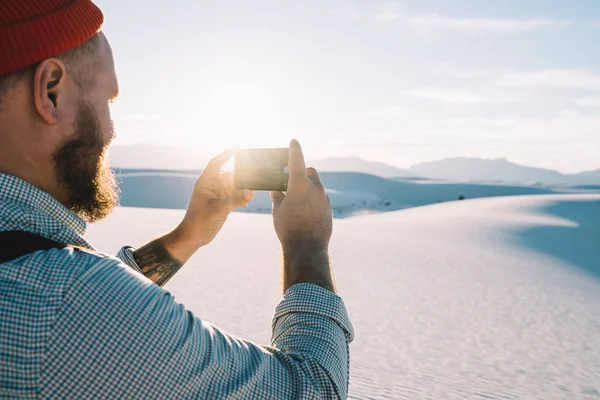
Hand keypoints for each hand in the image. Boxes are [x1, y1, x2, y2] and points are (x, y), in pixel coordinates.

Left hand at [164, 148, 253, 262]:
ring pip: (233, 186)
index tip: (238, 148)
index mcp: (205, 183)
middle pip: (229, 175)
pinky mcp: (222, 203)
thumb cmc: (199, 221)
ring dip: (242, 189)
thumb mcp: (218, 210)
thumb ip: (235, 200)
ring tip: (252, 192)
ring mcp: (217, 195)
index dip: (226, 154)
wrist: (193, 237)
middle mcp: (211, 186)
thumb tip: (251, 192)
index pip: (216, 163)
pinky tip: (247, 203)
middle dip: (241, 176)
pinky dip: (241, 198)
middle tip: (254, 176)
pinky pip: (235, 196)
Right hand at [271, 140, 335, 292]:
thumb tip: (277, 191)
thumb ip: (278, 198)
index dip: (294, 149)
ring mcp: (324, 199)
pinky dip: (313, 200)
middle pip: (310, 172)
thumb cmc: (288, 229)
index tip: (294, 141)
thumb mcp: (278, 212)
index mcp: (299, 185)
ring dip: (308, 187)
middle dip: (302, 172)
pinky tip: (305, 210)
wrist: (307, 249)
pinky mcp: (328, 209)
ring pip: (316, 186)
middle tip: (293, 177)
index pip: (297, 160)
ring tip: (297, 196)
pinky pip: (320, 199)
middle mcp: (314, 188)